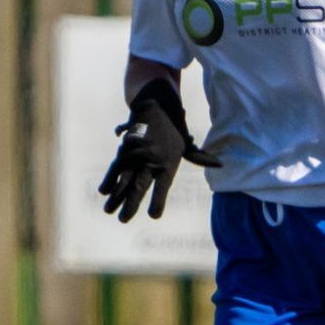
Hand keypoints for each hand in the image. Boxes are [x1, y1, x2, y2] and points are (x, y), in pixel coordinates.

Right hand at [98, 79, 219, 222]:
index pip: (162, 186)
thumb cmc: (174, 128)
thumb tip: (220, 164)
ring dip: (116, 196)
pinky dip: (110, 179)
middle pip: (139, 186)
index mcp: (168, 163)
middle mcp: (151, 161)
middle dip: (131, 204)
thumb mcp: (187, 144)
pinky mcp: (125, 150)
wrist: (156, 104)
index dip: (157, 201)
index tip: (153, 216)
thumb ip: (199, 157)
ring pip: (124, 178)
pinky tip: (104, 191)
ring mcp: (136, 155)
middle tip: (124, 219)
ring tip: (109, 210)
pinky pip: (116, 167)